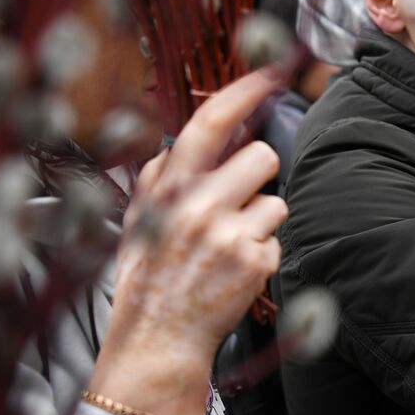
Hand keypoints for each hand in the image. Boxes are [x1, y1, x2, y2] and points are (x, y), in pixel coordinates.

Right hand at [88, 70, 286, 414]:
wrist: (157, 342)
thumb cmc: (149, 281)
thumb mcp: (137, 223)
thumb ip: (158, 180)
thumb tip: (180, 146)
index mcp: (168, 189)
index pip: (210, 123)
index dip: (244, 91)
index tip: (271, 71)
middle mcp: (198, 206)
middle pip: (263, 157)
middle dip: (257, 179)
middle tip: (234, 207)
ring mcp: (229, 234)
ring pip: (276, 201)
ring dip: (260, 221)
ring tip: (228, 248)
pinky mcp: (255, 261)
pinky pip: (277, 239)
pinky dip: (263, 254)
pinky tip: (235, 272)